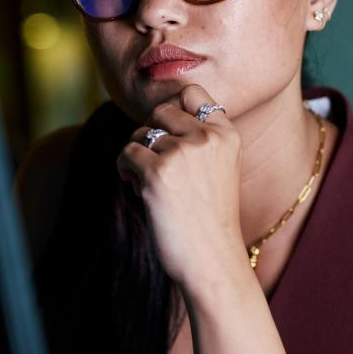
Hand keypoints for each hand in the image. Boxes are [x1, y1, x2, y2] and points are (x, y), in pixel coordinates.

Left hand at [116, 85, 247, 287]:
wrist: (212, 260)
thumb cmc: (210, 219)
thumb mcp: (219, 169)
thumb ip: (199, 139)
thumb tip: (155, 117)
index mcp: (227, 135)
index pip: (193, 93)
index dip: (173, 108)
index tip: (169, 133)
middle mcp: (207, 138)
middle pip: (160, 110)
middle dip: (150, 133)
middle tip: (155, 164)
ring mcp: (182, 153)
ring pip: (140, 133)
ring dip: (137, 156)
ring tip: (150, 184)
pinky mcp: (158, 172)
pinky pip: (126, 153)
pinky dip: (125, 170)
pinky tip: (139, 190)